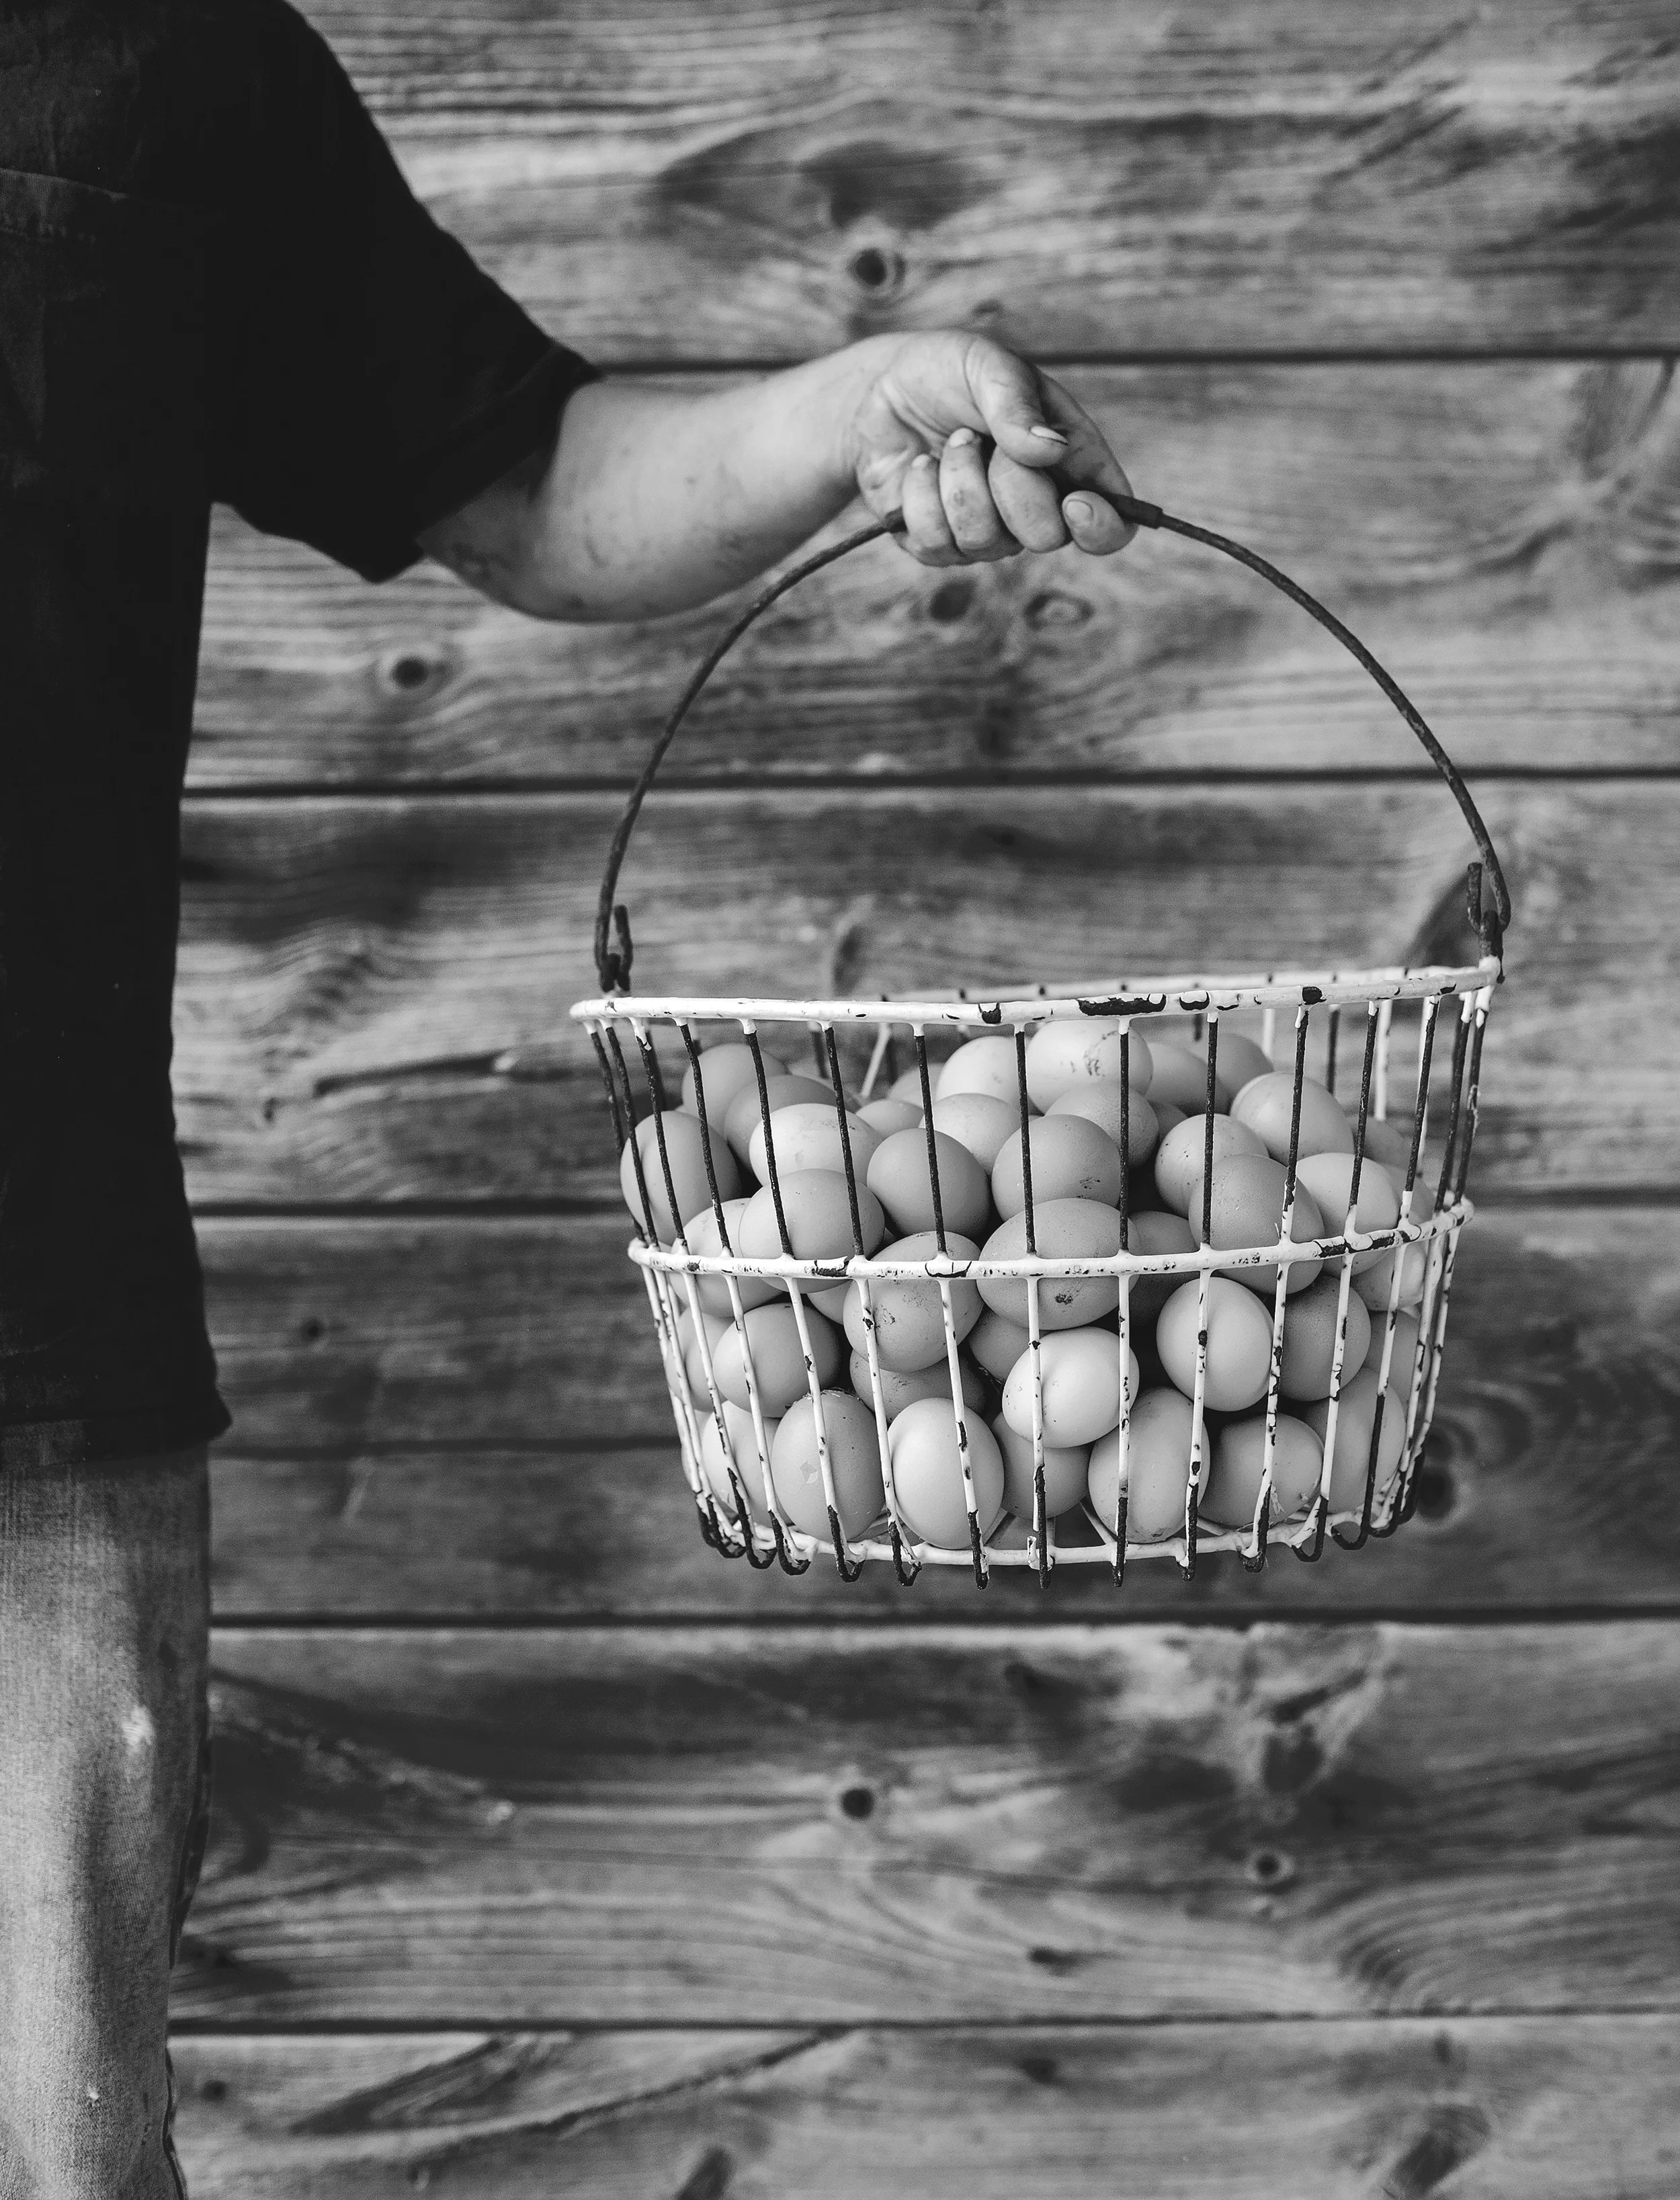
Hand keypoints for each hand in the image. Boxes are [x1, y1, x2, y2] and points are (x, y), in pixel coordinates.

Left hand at [840, 332, 1136, 565]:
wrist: (879, 390)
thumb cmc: (947, 373)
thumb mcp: (987, 365)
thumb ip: (1018, 403)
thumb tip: (1050, 451)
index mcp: (1070, 464)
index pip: (1111, 526)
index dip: (1102, 527)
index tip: (1075, 502)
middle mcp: (1034, 509)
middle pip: (1046, 537)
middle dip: (1011, 485)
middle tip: (981, 439)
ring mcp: (986, 533)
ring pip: (985, 540)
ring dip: (959, 480)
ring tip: (950, 442)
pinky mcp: (938, 546)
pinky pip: (936, 542)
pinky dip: (921, 494)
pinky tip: (919, 466)